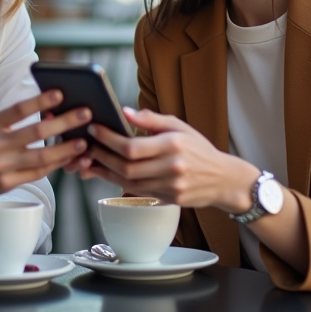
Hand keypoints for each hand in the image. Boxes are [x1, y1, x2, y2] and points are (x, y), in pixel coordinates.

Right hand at [0, 89, 90, 200]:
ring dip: (66, 148)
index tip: (60, 93)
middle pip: (36, 132)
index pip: (18, 110)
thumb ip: (12, 120)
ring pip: (42, 156)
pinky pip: (37, 173)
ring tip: (83, 141)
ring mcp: (2, 166)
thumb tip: (49, 113)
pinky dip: (55, 164)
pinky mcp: (8, 183)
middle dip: (65, 122)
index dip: (40, 101)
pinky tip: (68, 157)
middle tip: (85, 114)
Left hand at [82, 107, 257, 211]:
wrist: (223, 179)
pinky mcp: (168, 199)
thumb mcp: (179, 126)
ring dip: (105, 172)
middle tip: (87, 146)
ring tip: (90, 161)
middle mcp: (172, 167)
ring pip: (128, 182)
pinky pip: (137, 191)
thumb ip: (151, 119)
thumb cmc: (199, 149)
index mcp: (173, 144)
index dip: (108, 139)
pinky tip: (107, 173)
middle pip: (126, 166)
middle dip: (102, 156)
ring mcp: (170, 186)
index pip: (132, 146)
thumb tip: (124, 112)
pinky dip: (118, 182)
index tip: (94, 129)